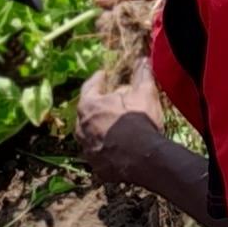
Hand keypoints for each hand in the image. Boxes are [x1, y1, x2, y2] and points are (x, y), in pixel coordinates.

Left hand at [76, 66, 165, 187]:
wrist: (146, 160)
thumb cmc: (140, 122)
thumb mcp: (143, 93)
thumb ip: (141, 75)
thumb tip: (142, 59)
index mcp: (88, 106)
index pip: (90, 86)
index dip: (98, 79)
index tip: (104, 75)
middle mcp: (82, 127)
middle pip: (87, 112)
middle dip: (98, 106)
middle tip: (109, 102)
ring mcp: (88, 149)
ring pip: (90, 135)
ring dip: (99, 130)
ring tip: (112, 128)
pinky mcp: (97, 167)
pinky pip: (100, 156)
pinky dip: (106, 151)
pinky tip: (117, 151)